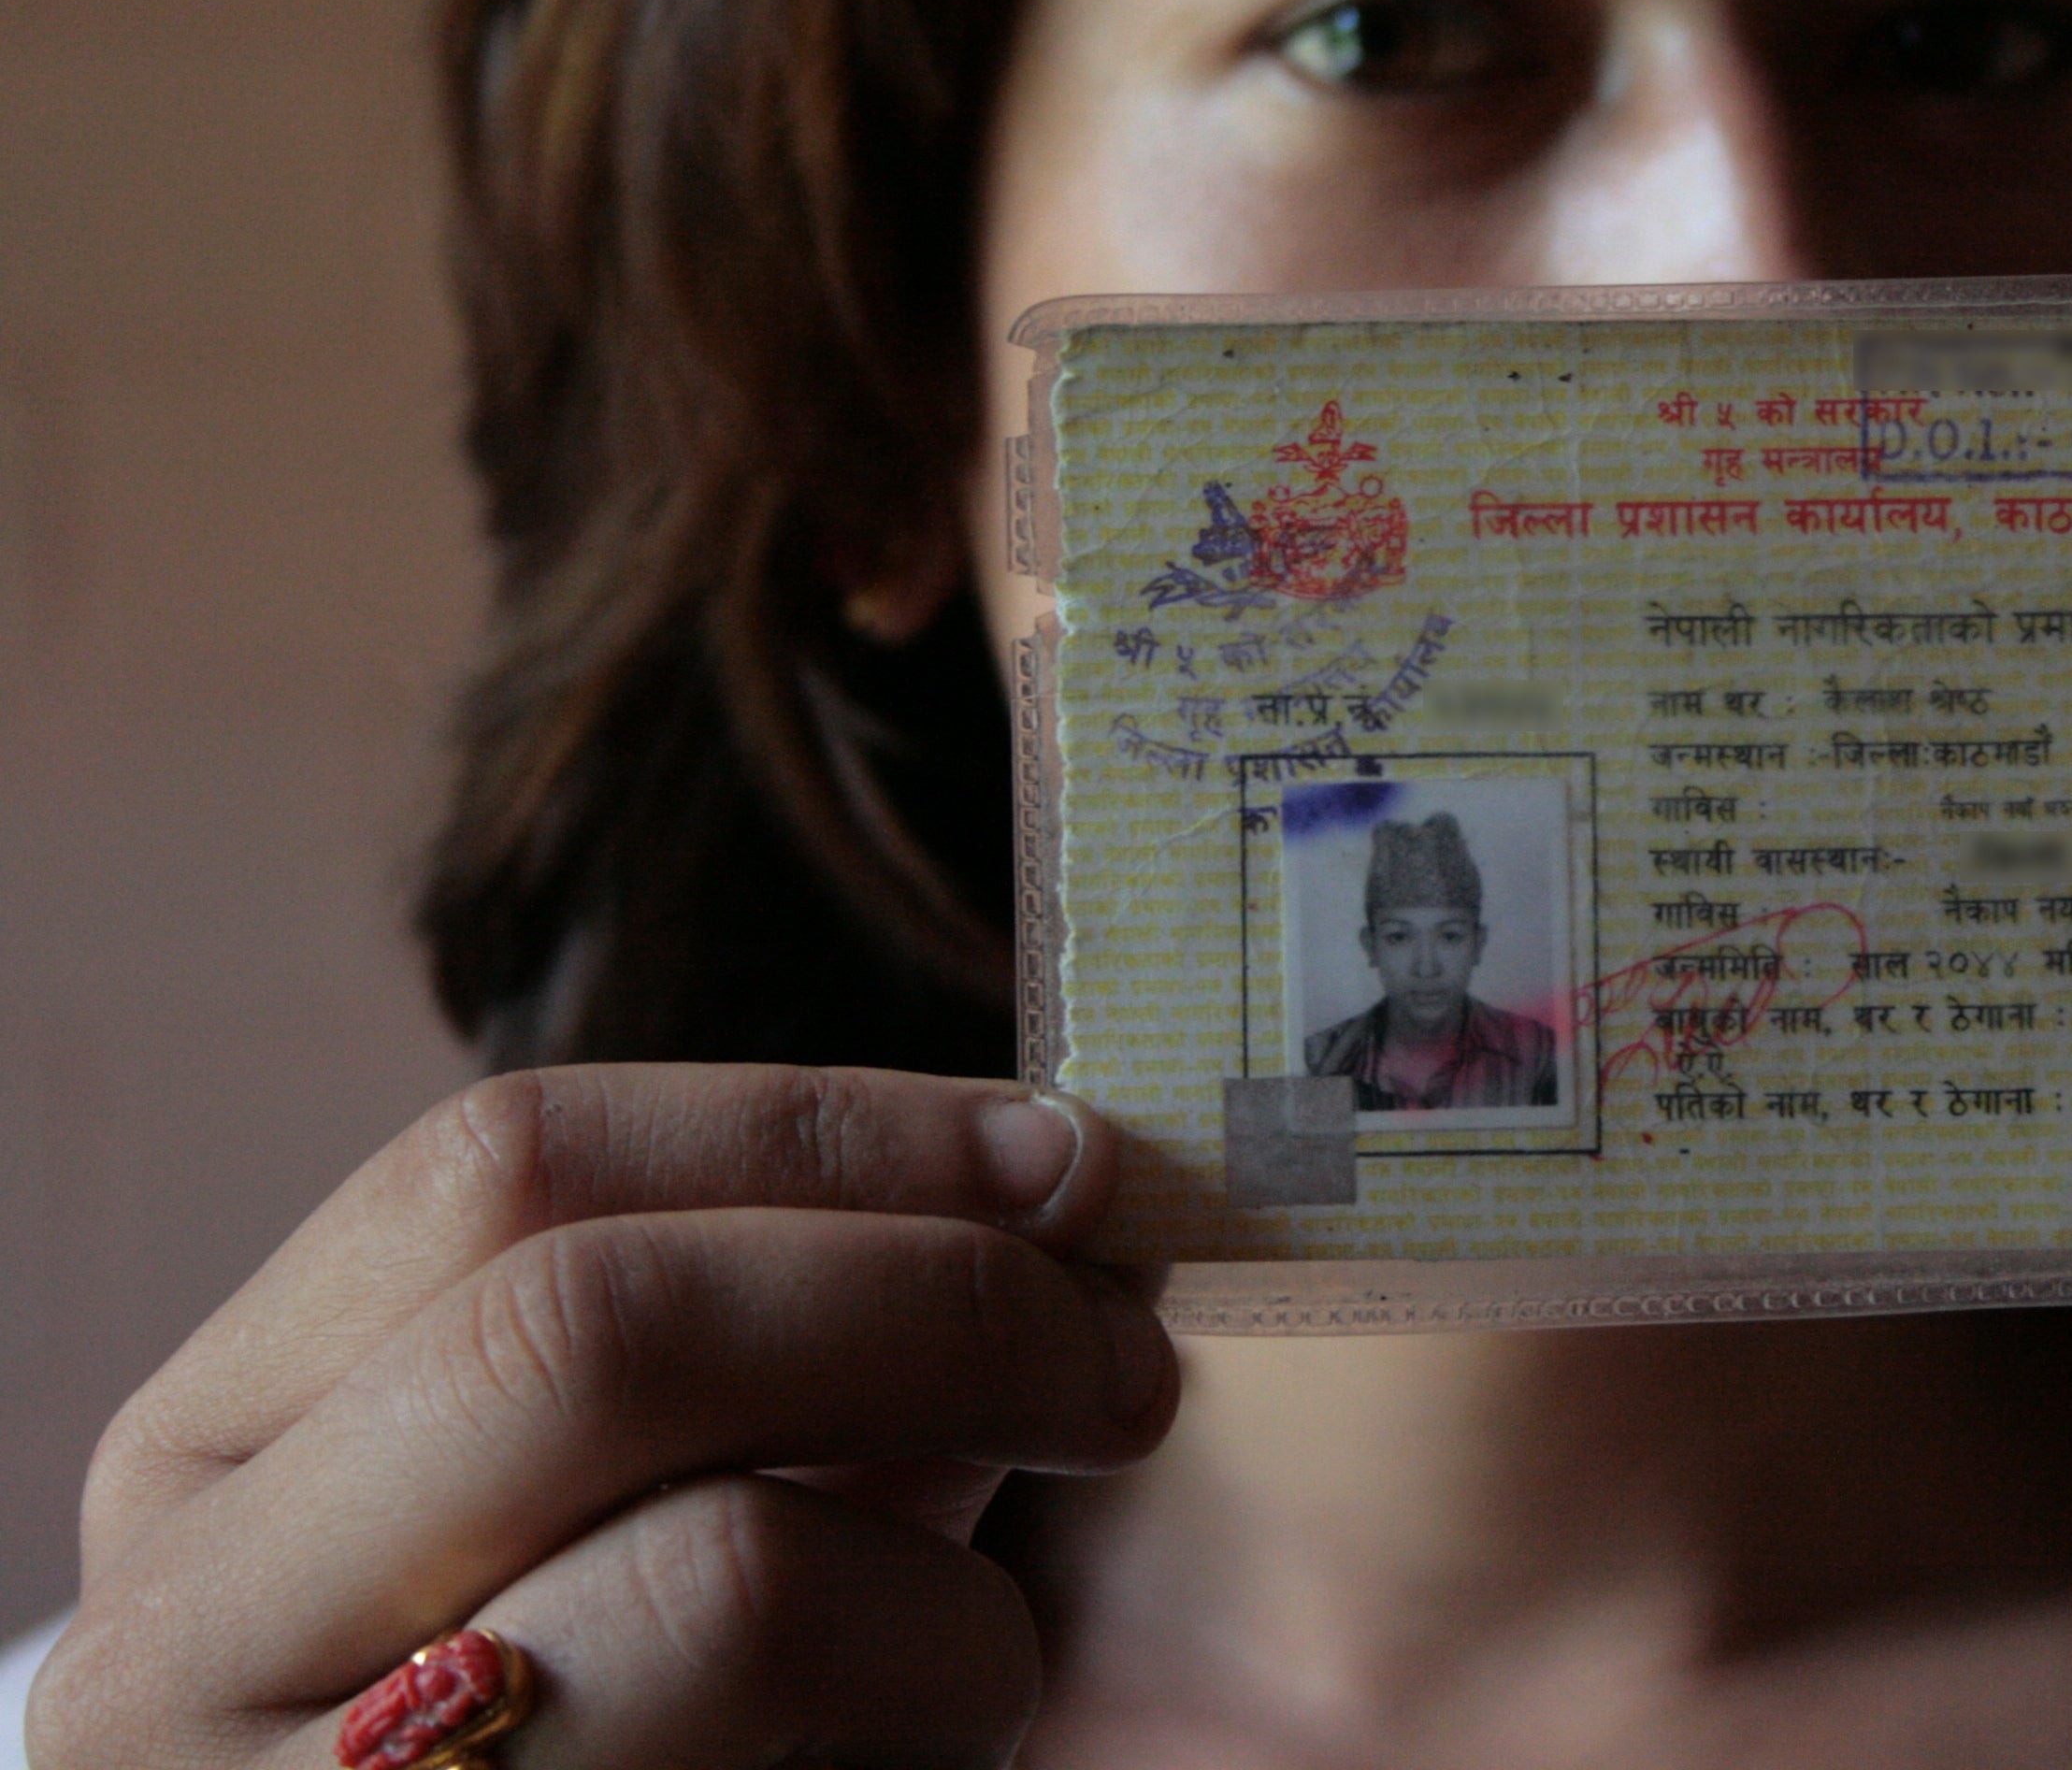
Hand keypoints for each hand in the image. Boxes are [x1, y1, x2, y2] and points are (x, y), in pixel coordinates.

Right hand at [30, 1065, 1175, 1769]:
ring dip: (956, 1603)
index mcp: (213, 1458)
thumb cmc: (642, 1757)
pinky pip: (793, 1757)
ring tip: (985, 1673)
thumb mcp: (631, 1530)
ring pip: (727, 1575)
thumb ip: (770, 1369)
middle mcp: (176, 1635)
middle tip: (1129, 1369)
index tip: (1062, 1156)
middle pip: (593, 1326)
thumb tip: (1047, 1186)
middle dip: (932, 1302)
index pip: (504, 1166)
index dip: (826, 1130)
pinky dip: (934, 1730)